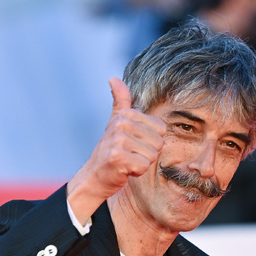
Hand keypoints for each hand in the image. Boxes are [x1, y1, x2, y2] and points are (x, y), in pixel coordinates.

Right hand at [67, 78, 165, 223]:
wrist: (94, 177)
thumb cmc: (110, 152)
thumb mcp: (115, 124)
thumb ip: (120, 102)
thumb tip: (114, 79)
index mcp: (126, 115)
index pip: (161, 130)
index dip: (150, 142)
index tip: (134, 146)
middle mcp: (122, 124)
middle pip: (158, 143)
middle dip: (147, 155)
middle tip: (130, 156)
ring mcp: (118, 140)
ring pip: (151, 156)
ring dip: (141, 164)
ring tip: (127, 162)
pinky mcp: (117, 157)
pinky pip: (143, 166)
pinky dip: (135, 172)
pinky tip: (124, 170)